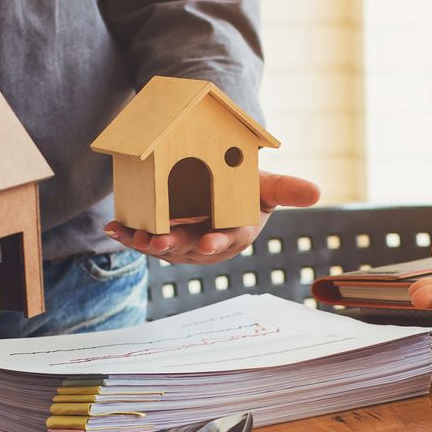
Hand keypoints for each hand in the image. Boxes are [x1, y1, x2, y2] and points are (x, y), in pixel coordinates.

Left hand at [103, 171, 320, 264]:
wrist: (221, 184)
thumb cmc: (246, 188)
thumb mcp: (267, 185)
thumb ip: (287, 189)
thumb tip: (317, 192)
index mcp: (237, 231)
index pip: (230, 238)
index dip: (219, 241)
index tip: (209, 243)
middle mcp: (210, 242)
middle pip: (192, 246)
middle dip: (175, 245)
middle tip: (160, 242)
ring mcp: (185, 243)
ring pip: (165, 247)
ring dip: (147, 243)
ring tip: (133, 235)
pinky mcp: (164, 238)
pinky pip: (145, 239)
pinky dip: (128, 235)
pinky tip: (114, 227)